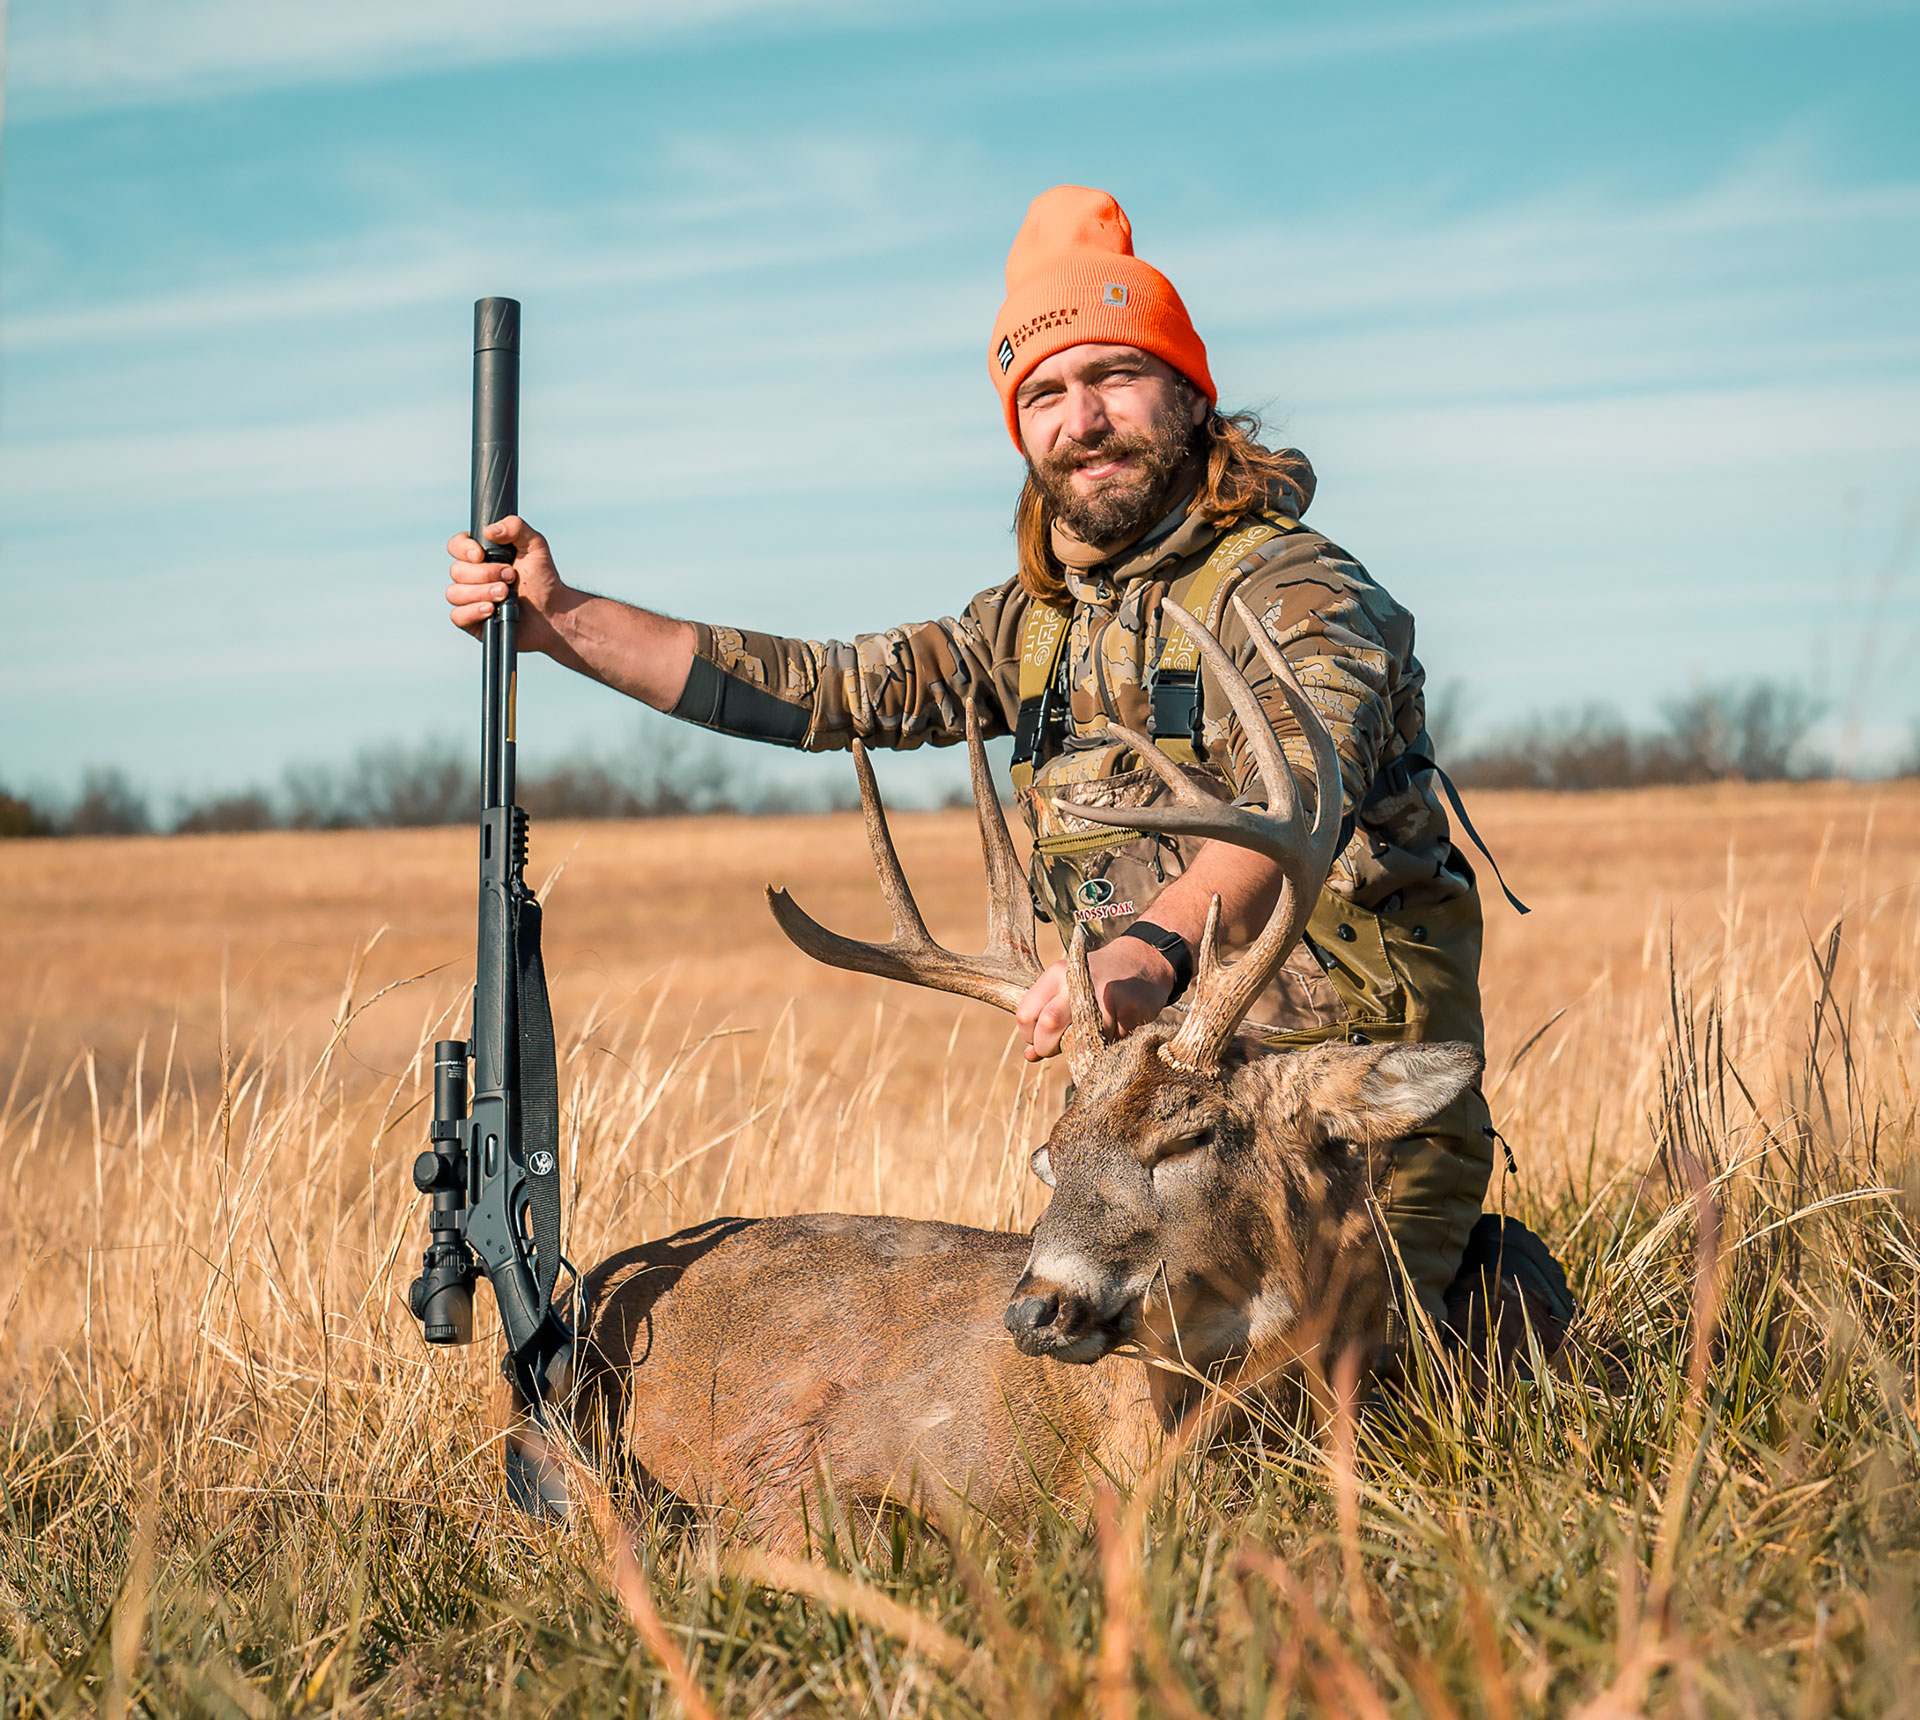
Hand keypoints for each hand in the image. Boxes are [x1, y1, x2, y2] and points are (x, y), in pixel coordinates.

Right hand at [445, 516, 572, 658]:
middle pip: (457, 571)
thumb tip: (489, 530)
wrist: (554, 612)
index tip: (482, 554)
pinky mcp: (472, 622)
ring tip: (505, 594)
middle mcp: (471, 577)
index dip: (463, 549)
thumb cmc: (543, 579)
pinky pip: (457, 616)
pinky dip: (473, 611)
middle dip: (485, 573)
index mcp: (481, 556)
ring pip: (454, 593)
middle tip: (511, 576)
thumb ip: (516, 527)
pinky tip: (491, 610)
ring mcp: (470, 599)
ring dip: (481, 592)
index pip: (456, 546)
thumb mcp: (535, 546)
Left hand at [1014, 934, 1178, 1062]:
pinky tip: (1116, 1026)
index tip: (1042, 1040)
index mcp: (1056, 975)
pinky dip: (1110, 1043)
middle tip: (1060, 1048)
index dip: (1031, 1036)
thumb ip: (1045, 1017)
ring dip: (1085, 1048)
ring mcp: (1106, 996)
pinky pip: (1112, 1042)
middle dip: (1048, 1047)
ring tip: (1095, 1033)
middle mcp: (1078, 983)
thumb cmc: (1096, 980)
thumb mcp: (1065, 989)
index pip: (1026, 1014)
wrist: (1142, 961)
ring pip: (1081, 1041)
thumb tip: (1029, 1055)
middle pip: (1048, 1025)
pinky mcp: (1130, 1009)